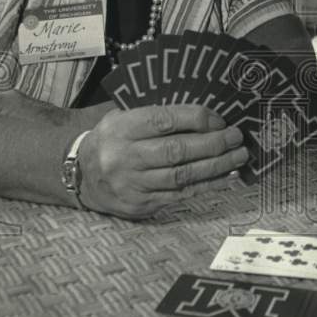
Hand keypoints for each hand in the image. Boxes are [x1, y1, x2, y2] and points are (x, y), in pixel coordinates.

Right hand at [78, 105, 247, 219]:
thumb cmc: (112, 139)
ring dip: (217, 166)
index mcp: (121, 128)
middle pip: (176, 150)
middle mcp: (124, 157)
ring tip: (239, 156)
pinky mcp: (141, 204)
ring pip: (182, 175)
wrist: (78, 175)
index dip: (197, 119)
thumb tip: (204, 112)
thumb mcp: (122, 116)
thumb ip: (156, 113)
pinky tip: (227, 177)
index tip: (220, 119)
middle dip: (213, 144)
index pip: (164, 121)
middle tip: (237, 137)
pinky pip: (181, 194)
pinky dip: (208, 185)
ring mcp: (132, 184)